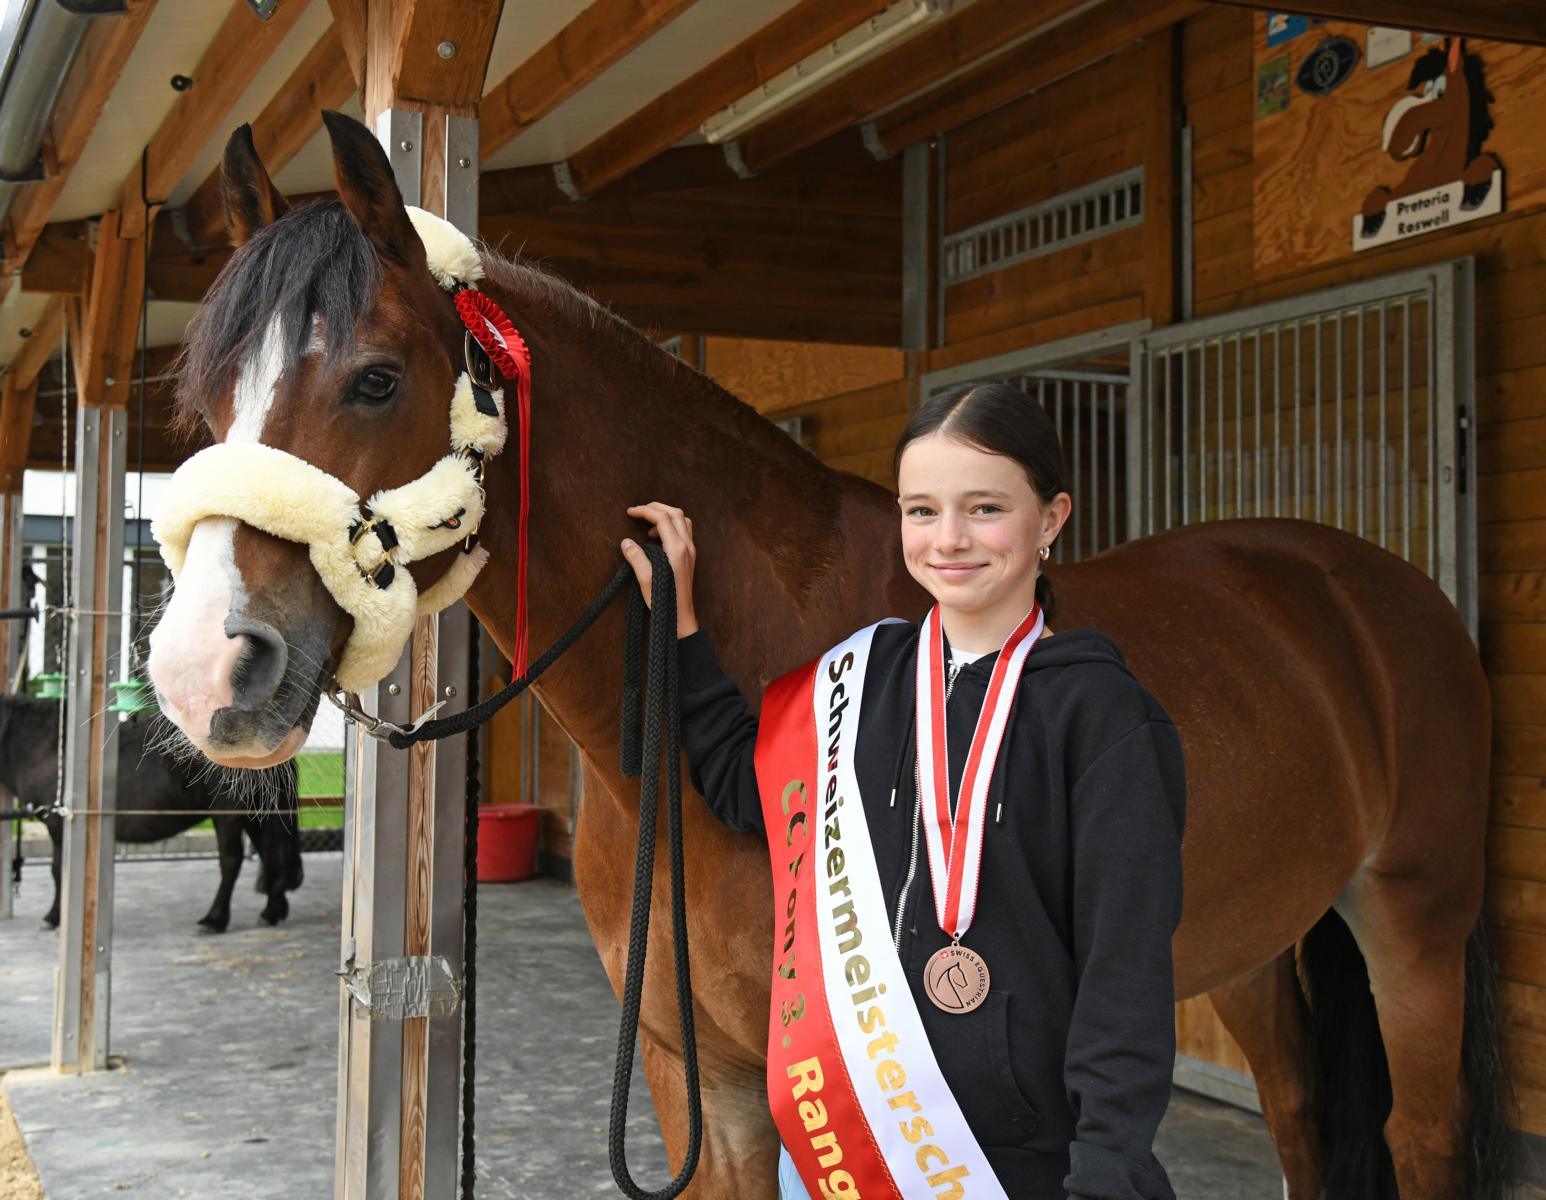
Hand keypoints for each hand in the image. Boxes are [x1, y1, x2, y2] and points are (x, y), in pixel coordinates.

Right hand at [621, 502, 699, 638]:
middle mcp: (687, 546)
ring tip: (648, 525)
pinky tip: (656, 538)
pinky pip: (684, 531)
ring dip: (666, 515)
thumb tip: (626, 542)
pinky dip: (671, 525)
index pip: (662, 518)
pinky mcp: (690, 557)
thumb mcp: (645, 580)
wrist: (681, 617)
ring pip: (683, 520)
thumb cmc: (664, 601)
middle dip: (656, 507)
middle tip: (639, 511)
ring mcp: (691, 551)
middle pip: (676, 513)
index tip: (630, 512)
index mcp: (677, 549)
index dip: (645, 511)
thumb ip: (636, 558)